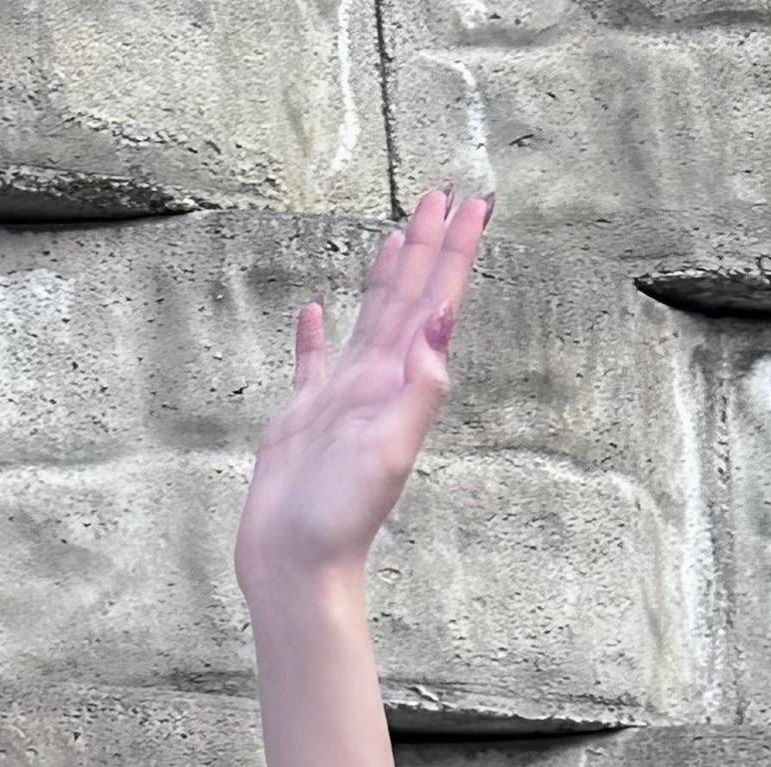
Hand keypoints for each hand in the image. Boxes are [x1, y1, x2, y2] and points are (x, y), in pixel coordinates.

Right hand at [236, 185, 489, 605]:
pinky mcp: (304, 421)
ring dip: (386, 279)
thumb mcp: (388, 449)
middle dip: (428, 248)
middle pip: (407, 301)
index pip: (433, 305)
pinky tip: (314, 311)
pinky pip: (312, 366)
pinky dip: (315, 337)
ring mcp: (341, 402)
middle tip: (445, 196)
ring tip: (399, 237)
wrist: (296, 567)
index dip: (453, 254)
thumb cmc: (340, 519)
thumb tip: (445, 319)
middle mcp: (376, 386)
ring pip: (369, 323)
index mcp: (398, 386)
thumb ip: (420, 386)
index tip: (474, 205)